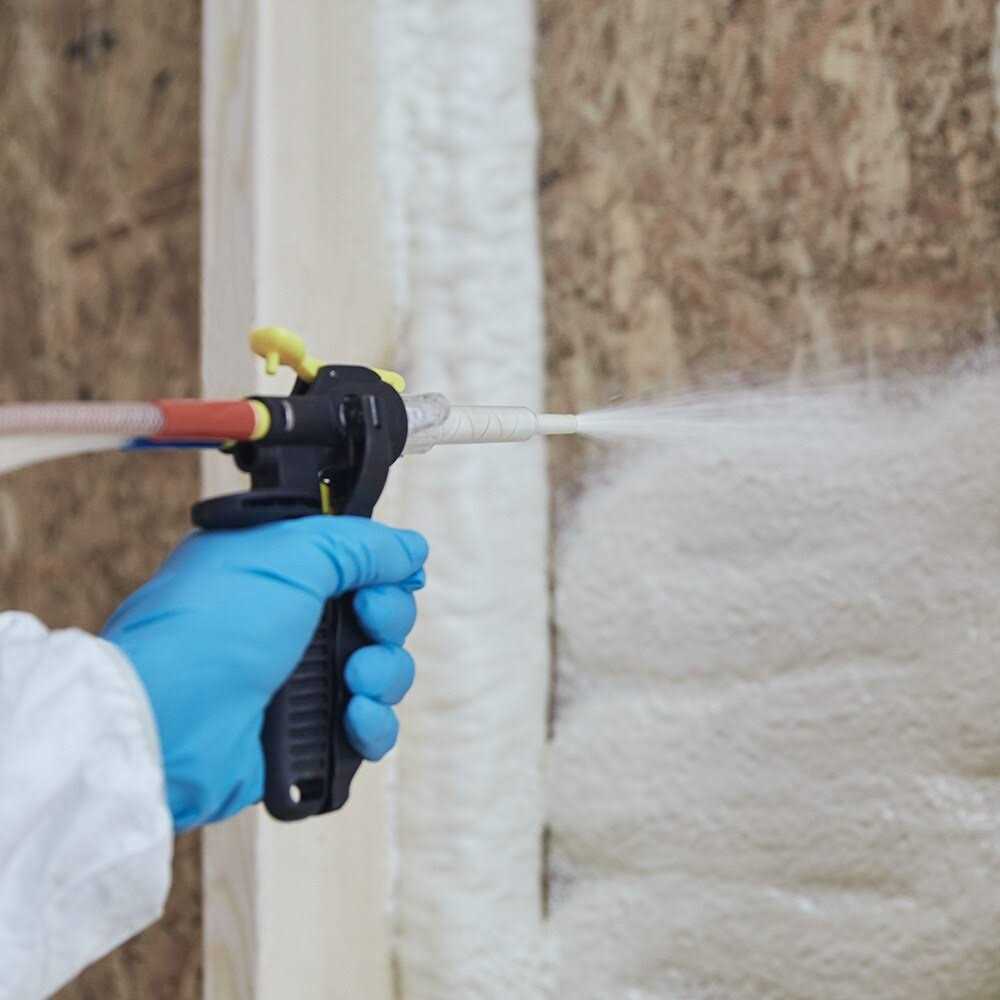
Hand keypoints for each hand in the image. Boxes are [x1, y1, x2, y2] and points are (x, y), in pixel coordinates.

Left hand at [102, 516, 427, 830]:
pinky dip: (373, 725)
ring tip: (355, 680)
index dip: (384, 568)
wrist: (165, 724)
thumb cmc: (206, 630)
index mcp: (278, 570)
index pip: (356, 562)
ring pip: (381, 671)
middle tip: (369, 621)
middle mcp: (289, 621)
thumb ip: (359, 544)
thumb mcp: (289, 557)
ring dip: (385, 673)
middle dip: (389, 619)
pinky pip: (367, 729)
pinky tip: (355, 718)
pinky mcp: (302, 733)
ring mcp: (295, 678)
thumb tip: (410, 547)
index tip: (392, 575)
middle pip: (378, 615)